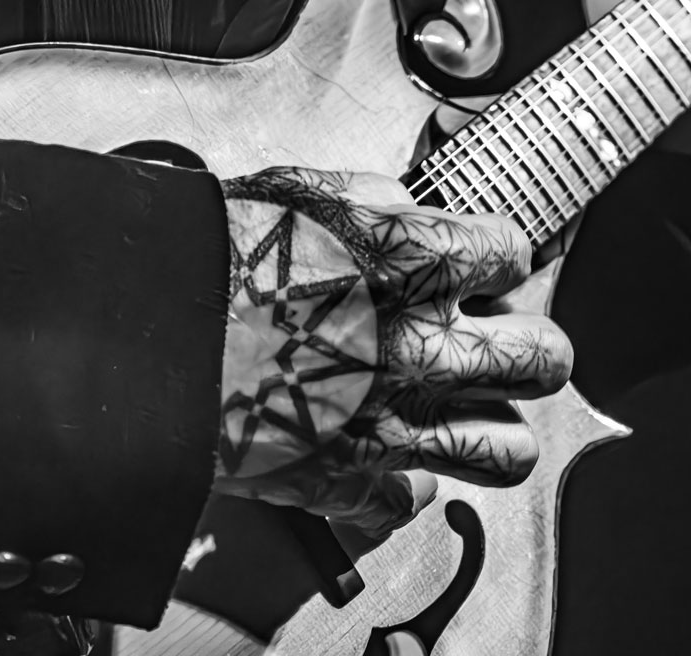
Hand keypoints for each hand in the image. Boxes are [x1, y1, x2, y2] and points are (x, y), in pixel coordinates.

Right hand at [212, 167, 571, 540]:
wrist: (143, 330)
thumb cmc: (218, 255)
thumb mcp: (310, 193)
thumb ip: (387, 206)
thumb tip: (420, 219)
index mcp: (421, 264)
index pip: (517, 256)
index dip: (498, 256)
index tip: (480, 264)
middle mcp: (426, 349)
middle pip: (547, 360)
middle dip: (528, 342)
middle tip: (495, 337)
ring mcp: (395, 424)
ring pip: (510, 450)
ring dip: (493, 422)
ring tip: (463, 405)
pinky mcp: (350, 479)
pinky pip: (413, 498)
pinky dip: (405, 478)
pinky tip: (387, 450)